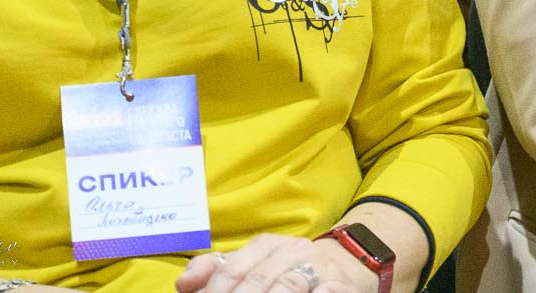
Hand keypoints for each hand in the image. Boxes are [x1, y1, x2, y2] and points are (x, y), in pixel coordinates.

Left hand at [176, 234, 375, 292]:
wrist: (352, 261)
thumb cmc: (291, 270)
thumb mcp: (255, 264)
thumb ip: (217, 270)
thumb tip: (183, 283)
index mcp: (266, 246)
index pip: (231, 269)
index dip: (214, 292)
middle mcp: (291, 251)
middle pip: (256, 280)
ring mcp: (318, 267)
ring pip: (288, 286)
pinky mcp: (341, 284)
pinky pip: (324, 292)